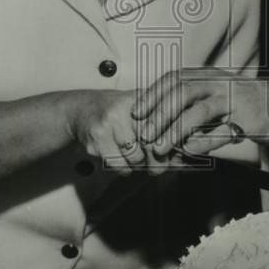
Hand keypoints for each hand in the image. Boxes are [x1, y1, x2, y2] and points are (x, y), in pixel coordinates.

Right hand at [66, 89, 182, 176]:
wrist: (82, 110)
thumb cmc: (118, 111)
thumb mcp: (142, 108)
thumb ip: (164, 124)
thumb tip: (186, 152)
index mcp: (139, 99)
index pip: (164, 126)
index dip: (172, 144)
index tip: (175, 153)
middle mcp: (123, 110)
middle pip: (151, 144)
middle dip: (158, 160)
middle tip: (158, 164)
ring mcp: (108, 125)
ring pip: (136, 158)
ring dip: (140, 165)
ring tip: (138, 158)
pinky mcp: (96, 141)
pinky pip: (119, 166)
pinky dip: (125, 169)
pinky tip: (124, 160)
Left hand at [130, 68, 249, 156]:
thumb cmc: (241, 102)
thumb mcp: (214, 94)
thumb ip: (190, 102)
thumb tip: (157, 119)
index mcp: (207, 75)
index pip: (174, 79)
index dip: (152, 95)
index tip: (136, 112)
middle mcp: (219, 83)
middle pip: (182, 93)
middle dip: (159, 115)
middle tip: (145, 134)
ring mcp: (235, 99)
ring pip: (199, 112)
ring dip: (175, 131)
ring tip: (161, 147)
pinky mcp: (248, 119)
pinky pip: (221, 132)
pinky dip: (202, 143)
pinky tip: (188, 151)